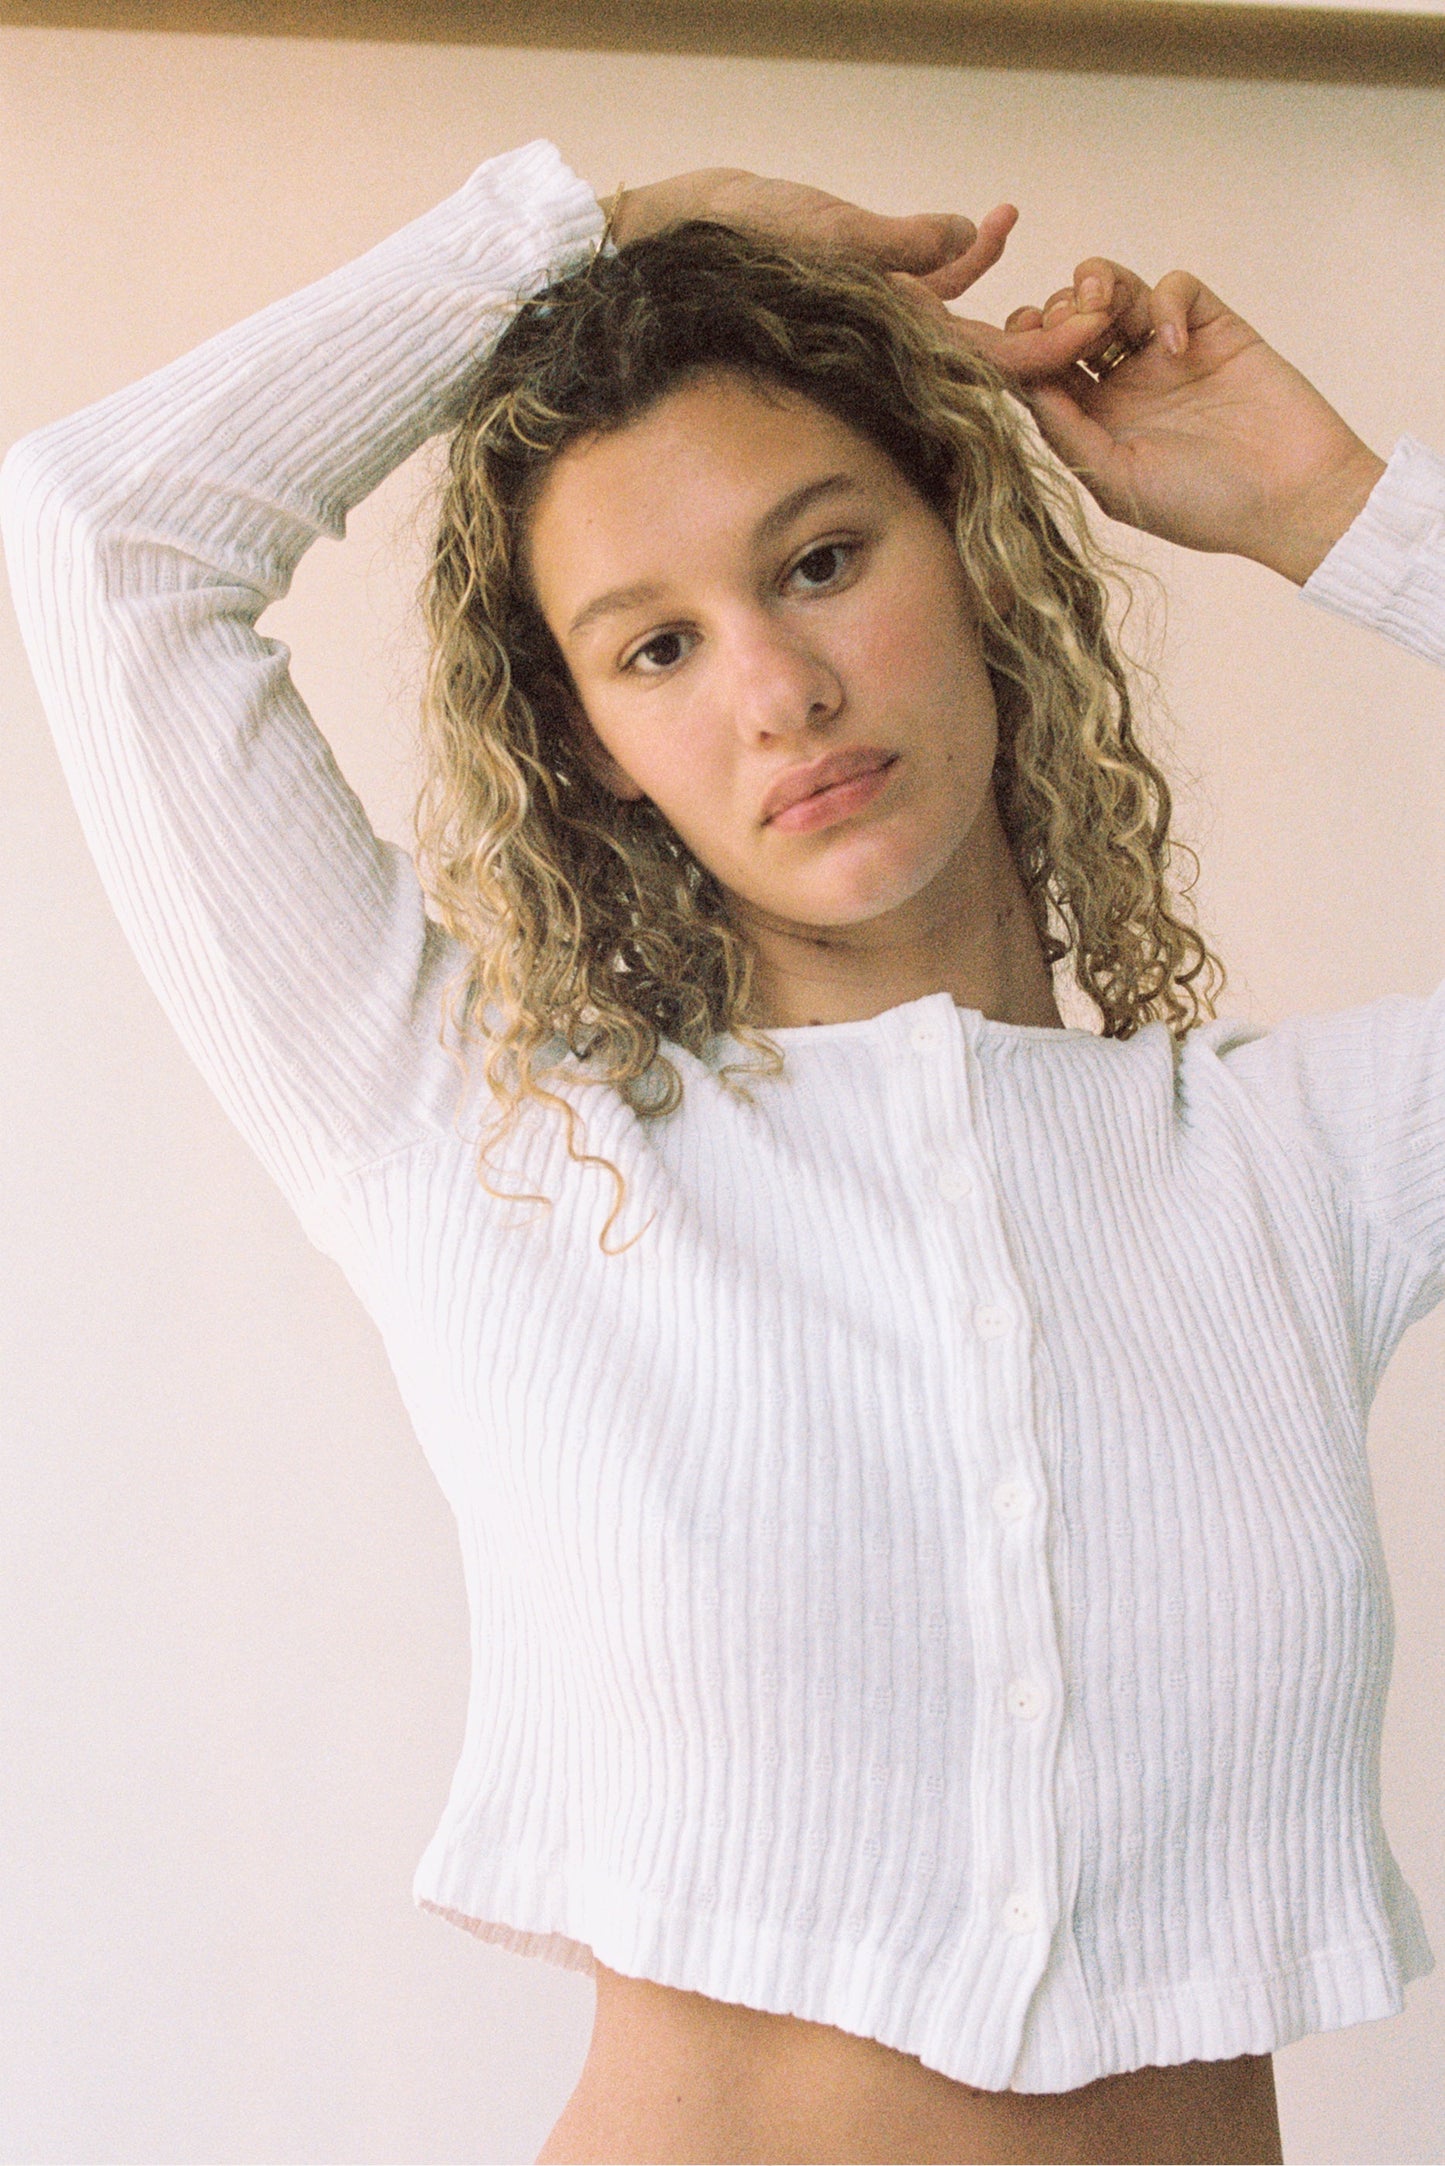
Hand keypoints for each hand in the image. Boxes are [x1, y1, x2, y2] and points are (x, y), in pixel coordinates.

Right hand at [607, 171, 1176, 418]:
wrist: (680, 232)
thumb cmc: (738, 236)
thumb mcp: (826, 230)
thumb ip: (900, 242)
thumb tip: (965, 239)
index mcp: (888, 340)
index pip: (981, 362)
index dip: (1043, 355)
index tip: (1094, 336)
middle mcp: (892, 335)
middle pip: (989, 346)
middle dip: (1048, 326)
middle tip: (1108, 301)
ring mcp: (884, 309)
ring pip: (968, 309)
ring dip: (1015, 285)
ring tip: (1065, 261)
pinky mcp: (870, 278)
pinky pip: (931, 269)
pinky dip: (965, 248)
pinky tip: (996, 221)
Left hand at [993, 260, 1384, 582]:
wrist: (1291, 498)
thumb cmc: (1204, 507)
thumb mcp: (1118, 481)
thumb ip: (1067, 433)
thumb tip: (1022, 384)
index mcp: (1094, 422)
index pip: (1043, 369)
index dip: (1025, 348)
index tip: (1021, 344)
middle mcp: (1124, 383)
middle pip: (1070, 321)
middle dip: (1056, 311)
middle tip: (1063, 324)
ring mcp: (1167, 352)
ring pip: (1115, 291)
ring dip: (1096, 287)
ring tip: (1099, 310)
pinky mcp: (1213, 328)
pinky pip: (1176, 287)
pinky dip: (1166, 300)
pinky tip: (1172, 345)